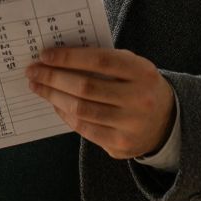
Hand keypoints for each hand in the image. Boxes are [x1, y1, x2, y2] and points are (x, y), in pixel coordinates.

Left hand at [26, 46, 175, 159]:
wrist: (167, 121)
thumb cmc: (139, 85)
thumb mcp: (132, 66)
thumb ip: (104, 59)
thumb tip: (60, 56)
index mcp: (142, 72)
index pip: (100, 60)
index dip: (70, 57)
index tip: (45, 55)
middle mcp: (139, 99)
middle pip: (86, 87)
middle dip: (54, 78)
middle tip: (33, 71)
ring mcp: (130, 125)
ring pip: (81, 110)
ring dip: (53, 96)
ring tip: (38, 87)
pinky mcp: (120, 145)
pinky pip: (84, 129)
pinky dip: (65, 114)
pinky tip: (55, 104)